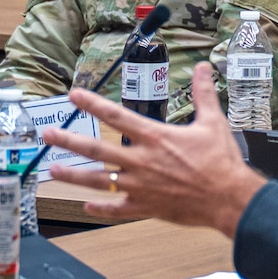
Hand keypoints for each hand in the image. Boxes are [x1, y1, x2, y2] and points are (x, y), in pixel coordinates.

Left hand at [44, 63, 268, 237]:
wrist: (229, 199)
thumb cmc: (221, 163)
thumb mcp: (213, 123)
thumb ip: (203, 94)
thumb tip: (202, 69)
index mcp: (155, 138)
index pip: (116, 116)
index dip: (92, 104)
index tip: (74, 95)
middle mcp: (141, 162)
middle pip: (97, 150)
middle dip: (69, 141)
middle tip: (48, 135)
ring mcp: (140, 187)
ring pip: (99, 181)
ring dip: (74, 176)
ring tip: (53, 170)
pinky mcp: (146, 207)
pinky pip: (117, 209)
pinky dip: (100, 209)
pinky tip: (85, 206)